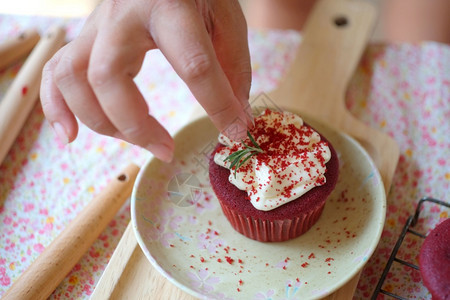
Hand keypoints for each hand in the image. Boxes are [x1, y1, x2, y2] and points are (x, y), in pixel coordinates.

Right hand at [40, 0, 251, 161]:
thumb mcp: (226, 20)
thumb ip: (232, 69)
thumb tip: (236, 121)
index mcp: (170, 5)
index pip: (192, 64)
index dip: (216, 105)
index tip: (234, 132)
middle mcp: (124, 14)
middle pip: (107, 76)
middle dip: (135, 126)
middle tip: (166, 149)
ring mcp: (98, 24)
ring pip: (73, 77)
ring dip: (99, 121)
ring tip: (133, 141)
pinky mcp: (86, 36)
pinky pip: (56, 71)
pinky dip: (57, 107)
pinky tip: (71, 135)